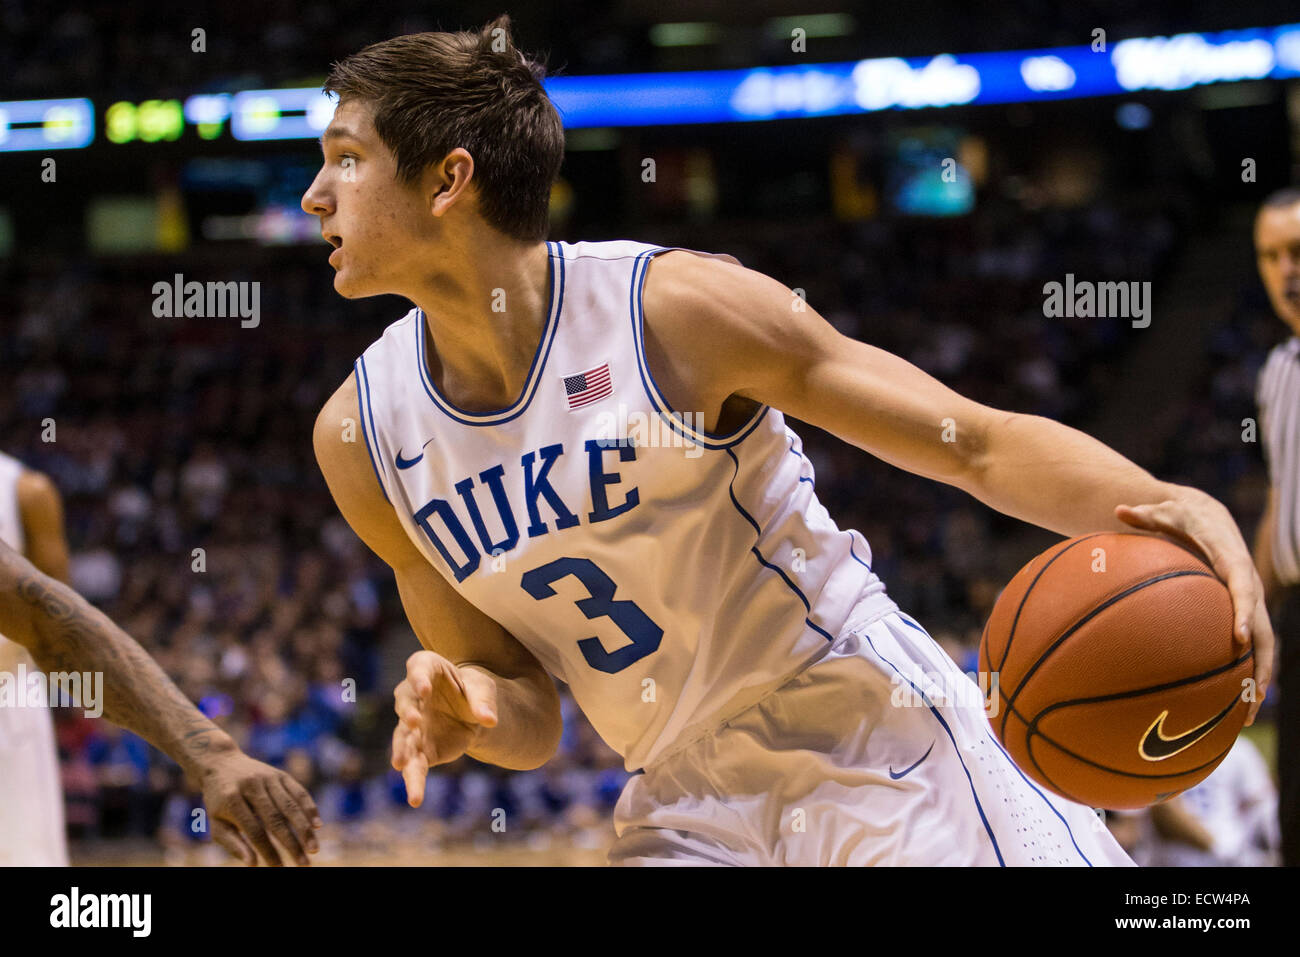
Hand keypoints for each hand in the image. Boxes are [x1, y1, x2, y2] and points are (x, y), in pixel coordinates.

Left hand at [198, 748, 322, 865]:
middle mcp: (252, 787)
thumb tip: (252, 863)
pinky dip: (309, 808)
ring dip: (305, 829)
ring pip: (291, 806)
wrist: (221, 763)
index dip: (268, 850)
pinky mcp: (280, 774)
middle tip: (304, 863)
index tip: (279, 867)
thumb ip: (233, 843)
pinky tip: (318, 825)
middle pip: (276, 819)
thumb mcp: (216, 823)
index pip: (254, 831)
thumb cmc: (218, 801)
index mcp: (232, 800)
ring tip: (314, 849)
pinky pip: (298, 792)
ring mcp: (268, 778)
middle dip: (292, 843)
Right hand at [392, 650, 498, 807]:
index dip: (418, 678)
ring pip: (404, 738)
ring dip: (402, 750)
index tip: (424, 689)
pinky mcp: (420, 749)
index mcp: (427, 669)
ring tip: (400, 764)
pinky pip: (414, 765)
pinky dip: (414, 780)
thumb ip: (483, 702)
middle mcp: (412, 697)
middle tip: (413, 722)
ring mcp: (412, 725)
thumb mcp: (483, 688)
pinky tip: (415, 796)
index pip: (417, 669)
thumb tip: (490, 720)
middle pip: (405, 703)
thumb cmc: (473, 689)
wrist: (472, 711)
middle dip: (408, 713)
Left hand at [1115, 490, 1273, 724]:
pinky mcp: (1241, 614)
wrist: (1207, 516)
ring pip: (1263, 646)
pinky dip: (1244, 673)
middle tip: (1252, 694)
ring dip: (1258, 680)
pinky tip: (1230, 704)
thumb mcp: (1164, 511)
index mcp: (1232, 562)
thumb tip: (1118, 508)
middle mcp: (1248, 585)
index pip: (1244, 588)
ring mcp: (1248, 603)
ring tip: (1244, 716)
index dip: (1244, 612)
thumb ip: (1144, 513)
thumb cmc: (1181, 516)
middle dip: (1261, 662)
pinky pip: (1248, 648)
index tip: (1238, 638)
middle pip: (1265, 629)